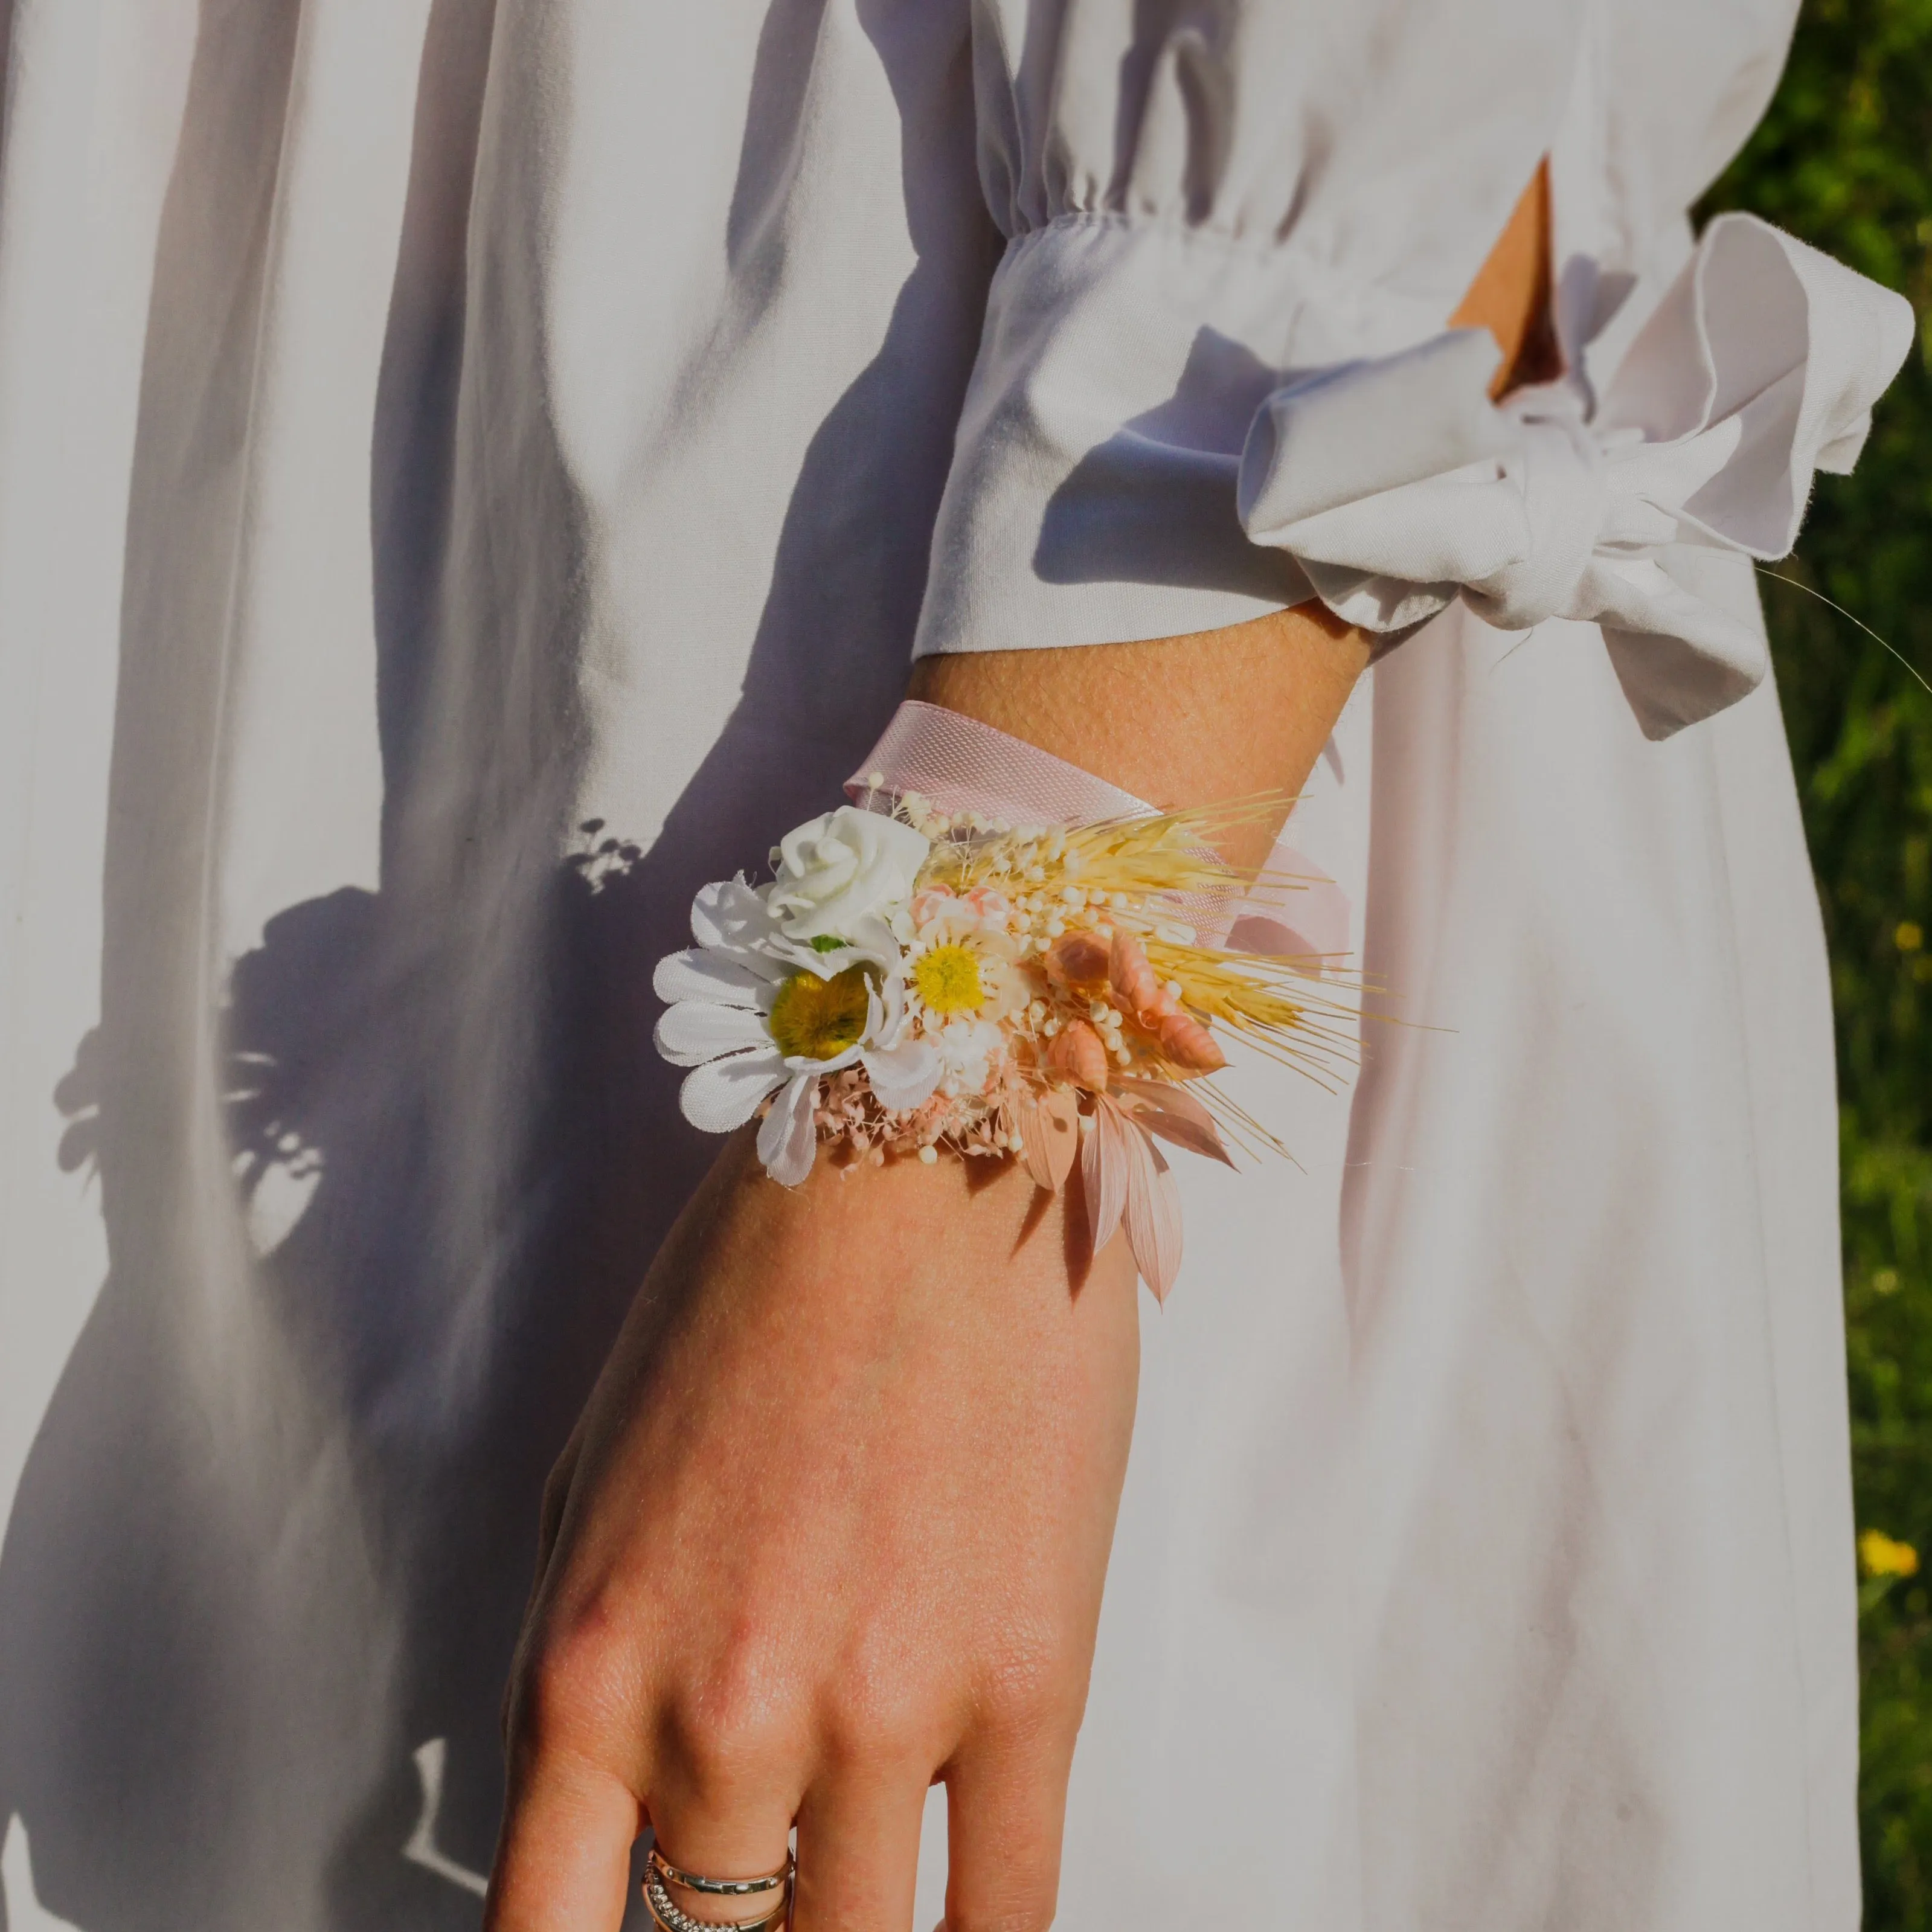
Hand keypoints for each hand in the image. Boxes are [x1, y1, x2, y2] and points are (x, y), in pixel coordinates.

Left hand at [486, 1126, 1140, 1931]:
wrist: (920, 1164)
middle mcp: (723, 1716)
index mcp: (588, 1667)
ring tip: (856, 1878)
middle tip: (766, 1877)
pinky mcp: (1031, 1685)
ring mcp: (884, 1712)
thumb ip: (584, 1675)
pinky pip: (1006, 1916)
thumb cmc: (755, 1296)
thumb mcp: (593, 1484)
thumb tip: (604, 1828)